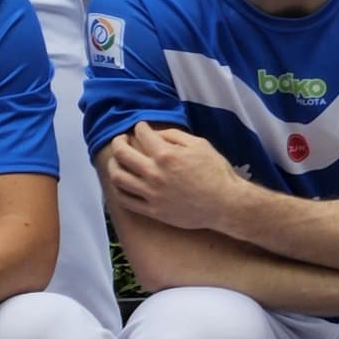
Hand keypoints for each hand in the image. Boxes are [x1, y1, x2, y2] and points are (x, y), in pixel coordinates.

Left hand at [102, 123, 258, 236]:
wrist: (225, 204)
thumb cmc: (216, 172)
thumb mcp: (200, 145)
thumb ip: (175, 136)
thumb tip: (155, 134)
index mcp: (167, 155)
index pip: (142, 134)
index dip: (140, 127)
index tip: (141, 128)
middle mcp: (154, 174)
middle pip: (121, 154)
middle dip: (118, 142)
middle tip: (121, 140)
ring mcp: (152, 194)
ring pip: (118, 178)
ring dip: (113, 165)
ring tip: (117, 161)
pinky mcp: (153, 211)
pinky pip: (126, 201)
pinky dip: (119, 190)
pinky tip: (123, 184)